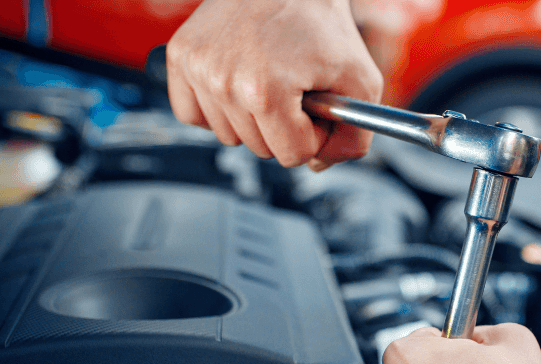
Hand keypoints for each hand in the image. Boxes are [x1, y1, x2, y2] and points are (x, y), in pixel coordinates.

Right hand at [166, 0, 382, 170]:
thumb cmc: (320, 21)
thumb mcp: (360, 81)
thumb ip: (353, 138)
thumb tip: (319, 166)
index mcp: (265, 91)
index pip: (293, 156)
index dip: (313, 133)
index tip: (316, 104)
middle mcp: (222, 81)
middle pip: (261, 149)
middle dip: (285, 126)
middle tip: (295, 87)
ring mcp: (197, 68)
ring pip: (229, 137)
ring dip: (252, 119)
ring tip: (268, 80)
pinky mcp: (180, 57)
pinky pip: (192, 115)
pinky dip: (216, 109)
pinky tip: (237, 84)